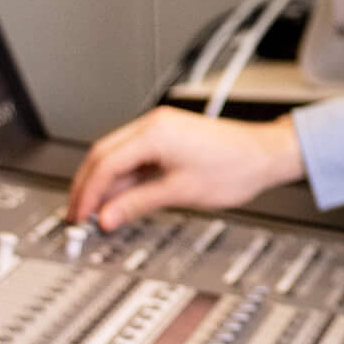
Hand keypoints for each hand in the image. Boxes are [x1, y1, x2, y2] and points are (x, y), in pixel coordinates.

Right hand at [64, 108, 304, 230]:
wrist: (266, 155)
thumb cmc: (234, 168)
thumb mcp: (180, 192)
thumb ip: (138, 204)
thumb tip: (107, 218)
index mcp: (154, 133)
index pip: (105, 163)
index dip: (88, 192)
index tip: (79, 216)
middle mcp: (153, 125)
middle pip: (103, 154)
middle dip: (87, 186)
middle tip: (77, 214)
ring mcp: (159, 130)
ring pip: (116, 156)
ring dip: (103, 183)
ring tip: (95, 212)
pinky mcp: (167, 138)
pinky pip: (133, 158)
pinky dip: (122, 179)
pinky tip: (118, 199)